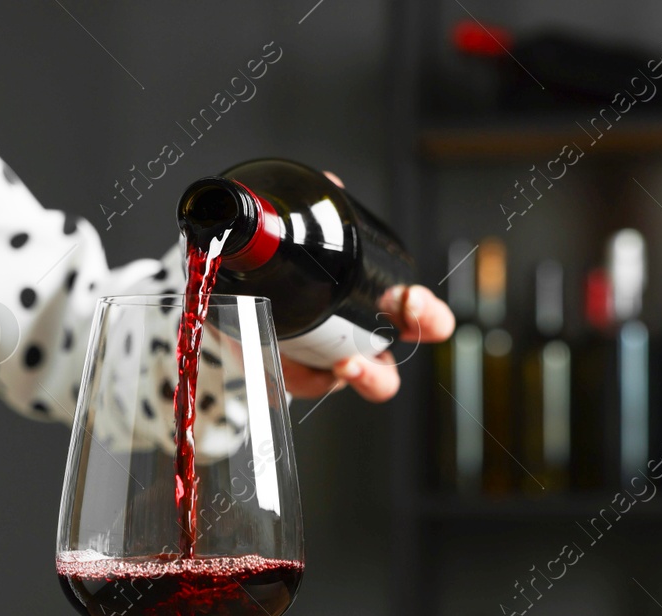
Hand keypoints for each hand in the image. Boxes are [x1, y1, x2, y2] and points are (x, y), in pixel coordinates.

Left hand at [280, 171, 454, 402]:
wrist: (233, 303)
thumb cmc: (281, 277)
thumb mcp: (301, 242)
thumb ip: (320, 214)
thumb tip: (330, 183)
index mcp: (374, 312)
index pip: (422, 319)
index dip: (428, 313)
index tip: (410, 297)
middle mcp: (362, 343)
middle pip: (413, 349)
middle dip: (416, 337)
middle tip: (400, 317)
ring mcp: (334, 366)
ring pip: (373, 384)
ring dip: (367, 375)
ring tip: (346, 363)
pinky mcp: (297, 380)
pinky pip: (310, 388)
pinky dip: (307, 376)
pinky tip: (293, 362)